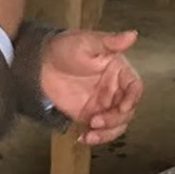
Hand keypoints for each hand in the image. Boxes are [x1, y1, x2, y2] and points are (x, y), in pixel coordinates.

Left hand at [39, 30, 143, 145]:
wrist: (39, 64)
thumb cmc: (64, 48)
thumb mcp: (87, 42)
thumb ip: (110, 42)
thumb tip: (133, 35)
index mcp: (118, 71)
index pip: (135, 87)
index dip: (133, 99)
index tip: (122, 107)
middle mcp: (114, 89)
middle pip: (128, 110)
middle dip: (116, 119)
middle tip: (97, 121)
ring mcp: (103, 104)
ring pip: (117, 124)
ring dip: (107, 133)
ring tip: (90, 133)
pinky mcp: (89, 115)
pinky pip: (100, 131)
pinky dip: (96, 138)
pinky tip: (83, 138)